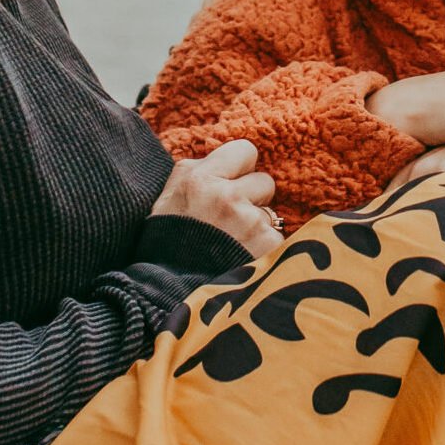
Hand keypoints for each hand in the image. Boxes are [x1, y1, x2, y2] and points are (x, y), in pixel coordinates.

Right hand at [151, 138, 283, 257]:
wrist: (170, 295)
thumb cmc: (168, 243)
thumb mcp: (169, 196)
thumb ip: (196, 168)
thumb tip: (224, 156)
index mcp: (201, 179)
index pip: (246, 150)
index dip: (240, 168)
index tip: (231, 182)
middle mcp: (227, 197)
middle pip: (265, 181)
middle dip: (253, 198)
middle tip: (231, 219)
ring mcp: (250, 223)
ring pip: (271, 213)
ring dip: (257, 225)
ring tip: (233, 244)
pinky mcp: (268, 247)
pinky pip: (276, 238)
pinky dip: (264, 249)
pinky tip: (243, 259)